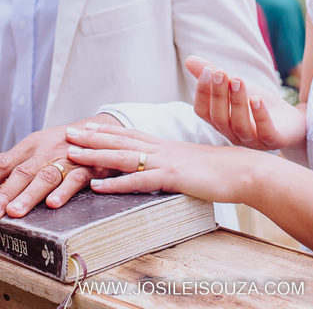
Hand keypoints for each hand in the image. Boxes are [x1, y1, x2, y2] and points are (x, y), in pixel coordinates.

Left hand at [0, 113, 121, 218]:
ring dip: (30, 195)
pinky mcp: (87, 168)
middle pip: (22, 172)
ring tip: (15, 212)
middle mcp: (46, 151)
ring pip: (46, 177)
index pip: (3, 163)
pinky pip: (75, 179)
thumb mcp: (31, 148)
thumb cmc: (58, 144)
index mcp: (30, 145)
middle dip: (6, 192)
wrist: (99, 131)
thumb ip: (3, 160)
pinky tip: (54, 204)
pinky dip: (64, 191)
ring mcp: (66, 159)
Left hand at [65, 123, 262, 204]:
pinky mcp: (172, 177)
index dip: (106, 130)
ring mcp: (166, 162)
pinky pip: (138, 180)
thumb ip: (175, 165)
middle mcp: (162, 149)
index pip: (130, 134)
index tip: (85, 126)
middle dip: (91, 137)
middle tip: (66, 133)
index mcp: (166, 146)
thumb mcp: (192, 165)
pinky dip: (116, 183)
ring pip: (123, 156)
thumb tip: (164, 171)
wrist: (246, 171)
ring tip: (71, 154)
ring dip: (95, 155)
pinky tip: (97, 186)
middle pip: (120, 140)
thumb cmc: (222, 172)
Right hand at [184, 56, 304, 150]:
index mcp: (221, 122)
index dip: (203, 92)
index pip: (203, 111)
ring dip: (237, 102)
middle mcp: (233, 134)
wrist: (291, 120)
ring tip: (238, 80)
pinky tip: (257, 99)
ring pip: (240, 125)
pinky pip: (265, 132)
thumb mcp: (236, 87)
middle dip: (219, 94)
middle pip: (220, 118)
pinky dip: (260, 116)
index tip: (208, 70)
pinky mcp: (274, 141)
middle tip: (221, 72)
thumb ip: (215, 76)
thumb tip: (189, 60)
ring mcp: (253, 140)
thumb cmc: (258, 104)